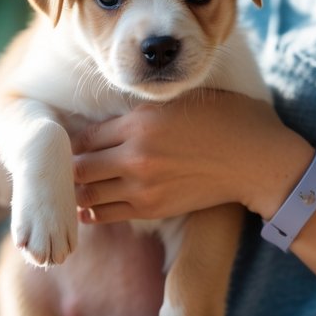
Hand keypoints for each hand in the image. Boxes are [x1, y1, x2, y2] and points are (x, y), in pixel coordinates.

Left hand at [70, 89, 312, 223]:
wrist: (255, 160)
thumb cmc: (224, 120)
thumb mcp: (177, 102)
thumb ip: (139, 111)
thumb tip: (107, 117)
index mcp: (138, 123)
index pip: (83, 136)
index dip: (70, 140)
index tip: (65, 141)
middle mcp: (134, 156)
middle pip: (78, 167)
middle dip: (66, 168)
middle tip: (60, 168)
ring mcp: (142, 186)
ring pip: (87, 193)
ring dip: (76, 190)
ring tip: (71, 187)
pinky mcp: (153, 209)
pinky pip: (107, 214)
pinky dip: (91, 211)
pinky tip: (85, 206)